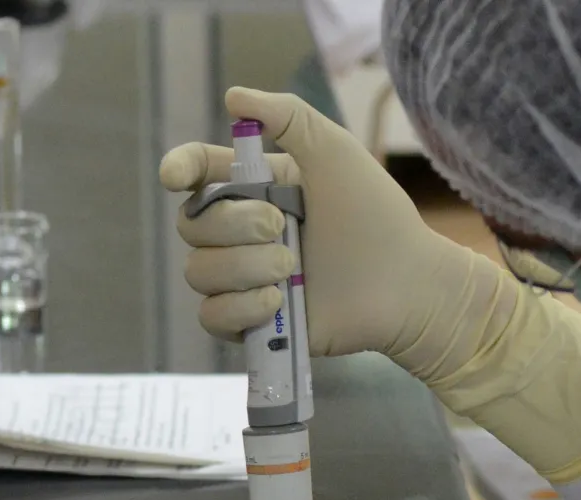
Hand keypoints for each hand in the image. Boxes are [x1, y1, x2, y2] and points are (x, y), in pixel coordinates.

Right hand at [159, 87, 465, 368]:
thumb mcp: (334, 151)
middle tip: (284, 227)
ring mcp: (244, 278)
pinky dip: (239, 307)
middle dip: (234, 225)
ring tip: (293, 270)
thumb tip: (233, 96)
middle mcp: (242, 232)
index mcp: (256, 188)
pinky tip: (276, 301)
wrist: (404, 283)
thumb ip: (287, 117)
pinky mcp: (251, 321)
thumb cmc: (374, 214)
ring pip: (198, 272)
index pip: (198, 174)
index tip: (177, 178)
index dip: (179, 171)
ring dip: (244, 268)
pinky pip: (210, 316)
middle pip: (192, 226)